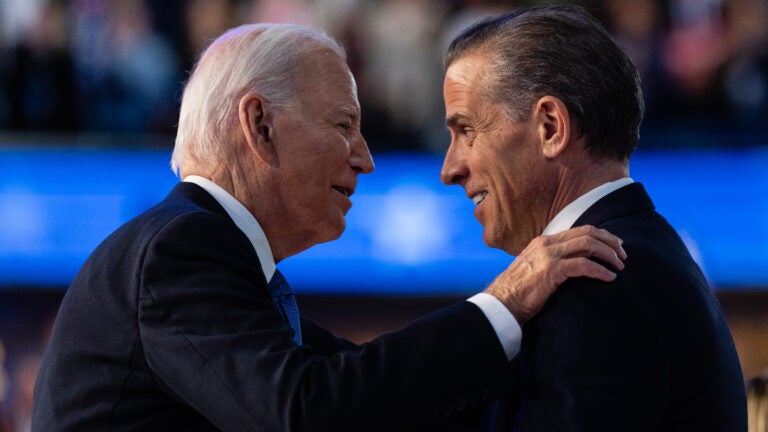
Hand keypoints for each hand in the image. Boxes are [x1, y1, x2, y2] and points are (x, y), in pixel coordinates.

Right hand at [485, 225, 626, 322]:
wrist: (501, 302)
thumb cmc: (517, 291)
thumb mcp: (535, 269)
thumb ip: (551, 262)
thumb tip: (572, 265)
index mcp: (543, 241)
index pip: (579, 230)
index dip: (601, 236)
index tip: (615, 246)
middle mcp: (547, 244)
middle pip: (587, 233)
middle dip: (610, 242)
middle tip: (623, 255)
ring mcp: (548, 256)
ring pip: (588, 245)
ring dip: (608, 254)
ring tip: (619, 266)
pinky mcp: (551, 271)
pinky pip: (583, 265)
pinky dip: (600, 270)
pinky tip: (609, 277)